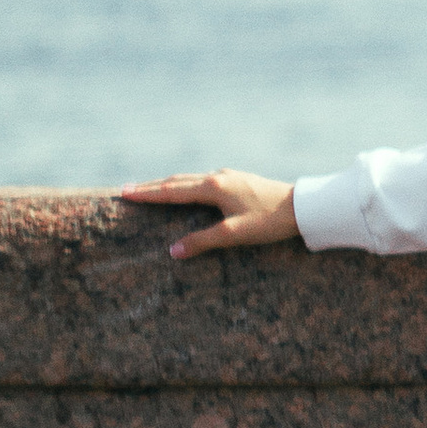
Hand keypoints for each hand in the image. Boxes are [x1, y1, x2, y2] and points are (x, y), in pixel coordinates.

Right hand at [121, 172, 299, 261]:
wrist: (302, 206)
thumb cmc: (269, 221)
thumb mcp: (234, 234)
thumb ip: (202, 241)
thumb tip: (173, 251)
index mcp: (213, 187)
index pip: (171, 190)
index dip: (146, 194)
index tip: (123, 193)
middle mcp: (218, 177)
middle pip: (177, 181)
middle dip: (152, 186)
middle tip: (128, 190)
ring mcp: (229, 176)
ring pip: (190, 179)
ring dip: (168, 184)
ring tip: (151, 189)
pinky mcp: (239, 180)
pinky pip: (203, 181)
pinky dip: (186, 185)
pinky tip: (187, 190)